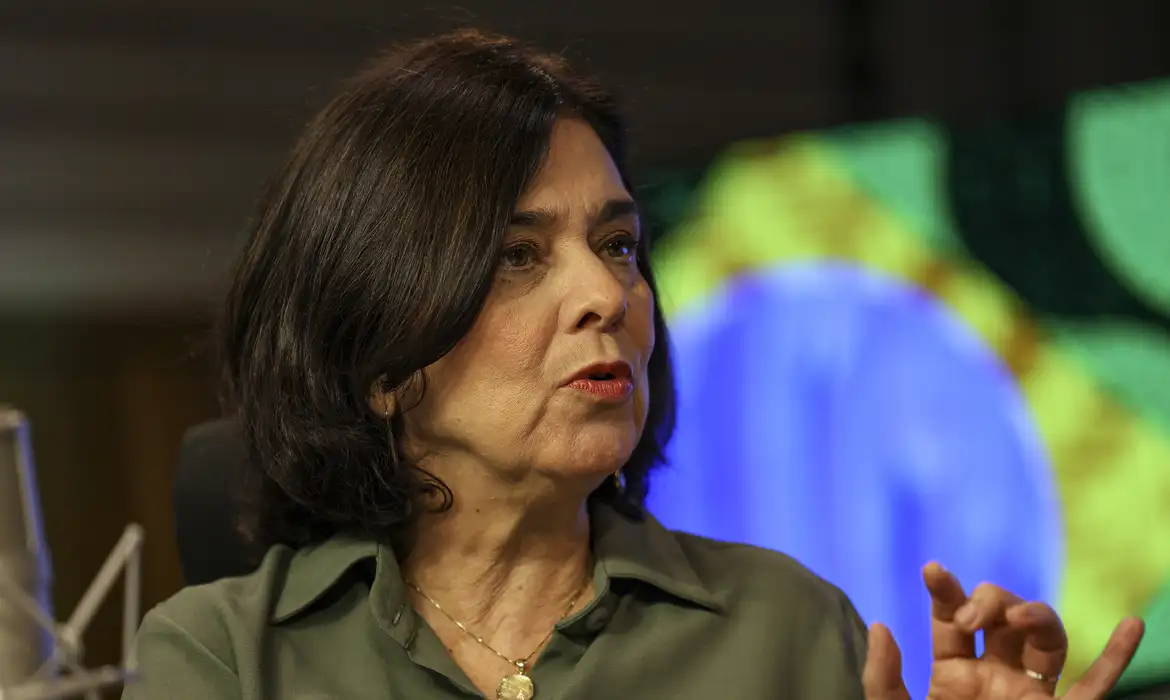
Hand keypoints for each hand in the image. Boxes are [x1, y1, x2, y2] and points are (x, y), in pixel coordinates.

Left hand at [862, 562, 1144, 699]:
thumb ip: (885, 678)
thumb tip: (880, 626)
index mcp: (953, 675)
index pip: (951, 618)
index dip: (945, 590)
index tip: (932, 570)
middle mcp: (996, 677)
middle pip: (1002, 618)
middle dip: (988, 600)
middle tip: (970, 618)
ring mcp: (1032, 696)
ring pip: (1047, 639)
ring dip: (1037, 614)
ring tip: (1017, 616)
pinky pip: (1097, 687)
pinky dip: (1118, 657)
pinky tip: (1130, 625)